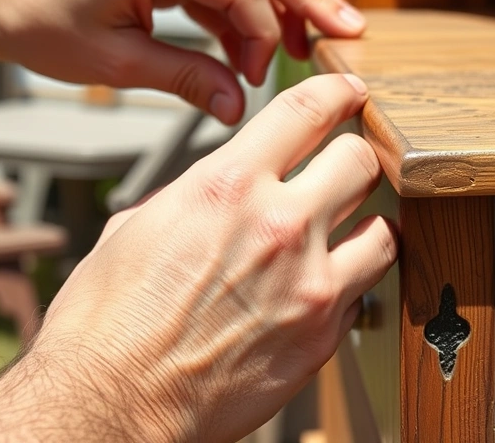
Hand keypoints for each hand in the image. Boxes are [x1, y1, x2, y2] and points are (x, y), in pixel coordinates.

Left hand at [0, 0, 364, 123]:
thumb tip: (240, 106)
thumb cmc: (44, 22)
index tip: (262, 79)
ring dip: (291, 1)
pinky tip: (267, 42)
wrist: (0, 0)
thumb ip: (186, 79)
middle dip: (311, 0)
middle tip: (351, 35)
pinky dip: (255, 6)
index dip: (264, 36)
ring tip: (318, 42)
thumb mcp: (116, 62)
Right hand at [0, 74, 396, 442]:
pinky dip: (353, 280)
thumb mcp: (137, 226)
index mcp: (227, 187)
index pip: (307, 111)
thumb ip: (198, 192)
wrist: (113, 403)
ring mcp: (310, 283)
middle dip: (352, 157)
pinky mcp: (324, 334)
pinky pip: (365, 289)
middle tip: (343, 166)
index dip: (337, 91)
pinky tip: (327, 282)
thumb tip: (224, 185)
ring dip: (366, 221)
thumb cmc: (110, 323)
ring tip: (347, 228)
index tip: (349, 92)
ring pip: (384, 226)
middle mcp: (279, 227)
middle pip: (360, 160)